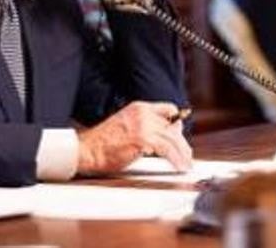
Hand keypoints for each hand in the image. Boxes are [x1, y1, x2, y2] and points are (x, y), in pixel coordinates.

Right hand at [76, 101, 192, 175]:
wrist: (88, 150)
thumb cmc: (103, 143)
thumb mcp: (126, 126)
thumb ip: (144, 127)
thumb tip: (162, 138)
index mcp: (139, 108)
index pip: (169, 110)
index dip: (177, 123)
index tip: (180, 136)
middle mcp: (143, 113)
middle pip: (174, 126)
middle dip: (182, 143)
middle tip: (187, 155)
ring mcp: (144, 126)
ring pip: (173, 139)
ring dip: (182, 154)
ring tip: (186, 164)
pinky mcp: (143, 140)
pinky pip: (167, 150)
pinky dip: (176, 159)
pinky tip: (179, 166)